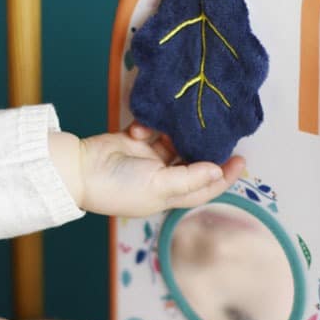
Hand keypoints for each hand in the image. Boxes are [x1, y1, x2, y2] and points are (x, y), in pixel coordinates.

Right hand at [51, 124, 244, 216]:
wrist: (78, 170)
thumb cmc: (119, 186)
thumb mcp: (159, 186)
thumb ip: (190, 179)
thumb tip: (218, 171)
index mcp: (171, 195)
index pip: (206, 187)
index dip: (225, 176)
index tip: (241, 160)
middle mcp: (164, 178)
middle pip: (194, 162)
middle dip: (204, 148)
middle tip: (217, 129)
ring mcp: (149, 159)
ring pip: (175, 142)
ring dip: (175, 133)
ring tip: (177, 124)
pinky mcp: (136, 141)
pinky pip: (153, 129)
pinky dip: (150, 126)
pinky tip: (139, 129)